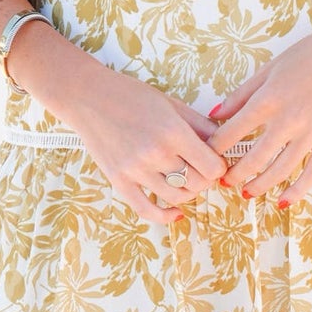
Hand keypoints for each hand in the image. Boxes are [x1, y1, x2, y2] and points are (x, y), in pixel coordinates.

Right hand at [67, 68, 228, 225]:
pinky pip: (146, 210)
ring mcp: (136, 170)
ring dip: (187, 192)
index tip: (214, 160)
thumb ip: (201, 126)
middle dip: (205, 178)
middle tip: (200, 168)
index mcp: (173, 132)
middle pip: (198, 184)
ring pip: (177, 198)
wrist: (88, 97)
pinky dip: (165, 216)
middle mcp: (156, 154)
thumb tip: (223, 145)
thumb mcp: (172, 104)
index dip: (219, 165)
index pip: (213, 167)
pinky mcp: (119, 181)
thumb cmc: (131, 96)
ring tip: (185, 178)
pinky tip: (175, 212)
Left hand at [206, 13, 311, 205]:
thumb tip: (214, 114)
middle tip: (224, 180)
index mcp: (269, 99)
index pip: (233, 132)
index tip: (208, 155)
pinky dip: (297, 191)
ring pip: (280, 170)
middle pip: (253, 158)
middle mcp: (288, 120)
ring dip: (259, 185)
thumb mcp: (270, 68)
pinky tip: (283, 202)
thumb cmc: (311, 54)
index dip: (216, 148)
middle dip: (234, 174)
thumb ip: (242, 94)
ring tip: (247, 192)